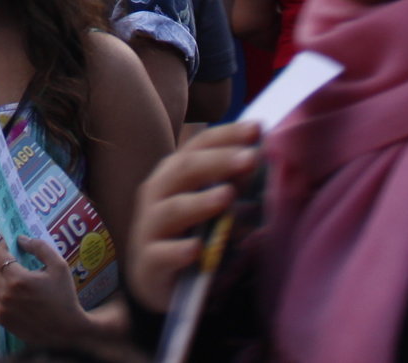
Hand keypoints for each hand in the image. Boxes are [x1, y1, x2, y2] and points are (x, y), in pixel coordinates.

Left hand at [0, 234, 87, 342]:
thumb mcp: (59, 266)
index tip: (7, 242)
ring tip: (19, 277)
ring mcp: (2, 309)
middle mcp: (5, 294)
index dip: (2, 245)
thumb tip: (21, 239)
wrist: (67, 330)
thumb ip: (40, 247)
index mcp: (17, 279)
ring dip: (4, 277)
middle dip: (1, 259)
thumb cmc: (64, 296)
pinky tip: (19, 294)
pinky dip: (5, 293)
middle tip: (11, 255)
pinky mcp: (2, 320)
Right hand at [126, 119, 260, 311]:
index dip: (228, 134)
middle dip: (218, 162)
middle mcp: (158, 193)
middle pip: (184, 169)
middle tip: (251, 158)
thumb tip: (259, 155)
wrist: (157, 279)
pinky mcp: (148, 263)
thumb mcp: (210, 204)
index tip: (258, 128)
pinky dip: (179, 251)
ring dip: (200, 202)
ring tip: (228, 196)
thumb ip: (230, 182)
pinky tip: (197, 249)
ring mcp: (149, 227)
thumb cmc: (188, 231)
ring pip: (172, 210)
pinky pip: (162, 254)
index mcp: (175, 173)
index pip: (200, 144)